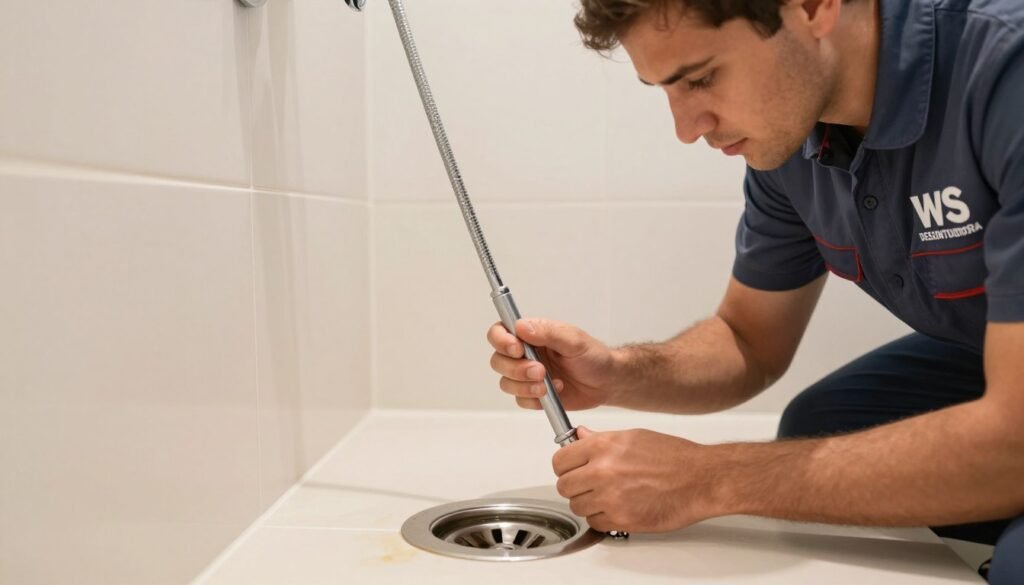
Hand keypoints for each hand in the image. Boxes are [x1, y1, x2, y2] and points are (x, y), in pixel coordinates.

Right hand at [486, 318, 618, 410]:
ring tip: (547, 385)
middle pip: (498, 360)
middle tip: (540, 371)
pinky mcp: (533, 394)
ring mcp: (527, 375)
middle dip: (516, 369)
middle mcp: (525, 353)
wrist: (607, 382)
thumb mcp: (574, 340)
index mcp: (532, 334)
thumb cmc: (593, 356)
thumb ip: (548, 332)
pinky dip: (534, 399)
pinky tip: (554, 392)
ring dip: (523, 386)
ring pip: (506, 382)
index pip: (500, 331)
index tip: (516, 350)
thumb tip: (520, 326)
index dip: (501, 341)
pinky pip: (520, 400)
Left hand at [552, 427, 721, 532]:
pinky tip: (615, 507)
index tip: (570, 468)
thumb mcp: (633, 437)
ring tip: (606, 495)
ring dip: (587, 503)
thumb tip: (580, 436)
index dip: (564, 465)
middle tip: (587, 483)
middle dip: (573, 485)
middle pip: (564, 486)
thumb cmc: (674, 457)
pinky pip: (594, 523)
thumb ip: (601, 439)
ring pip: (577, 506)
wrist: (700, 479)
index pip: (560, 460)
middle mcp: (603, 471)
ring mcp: (610, 497)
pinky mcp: (621, 519)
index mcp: (603, 446)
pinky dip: (602, 518)